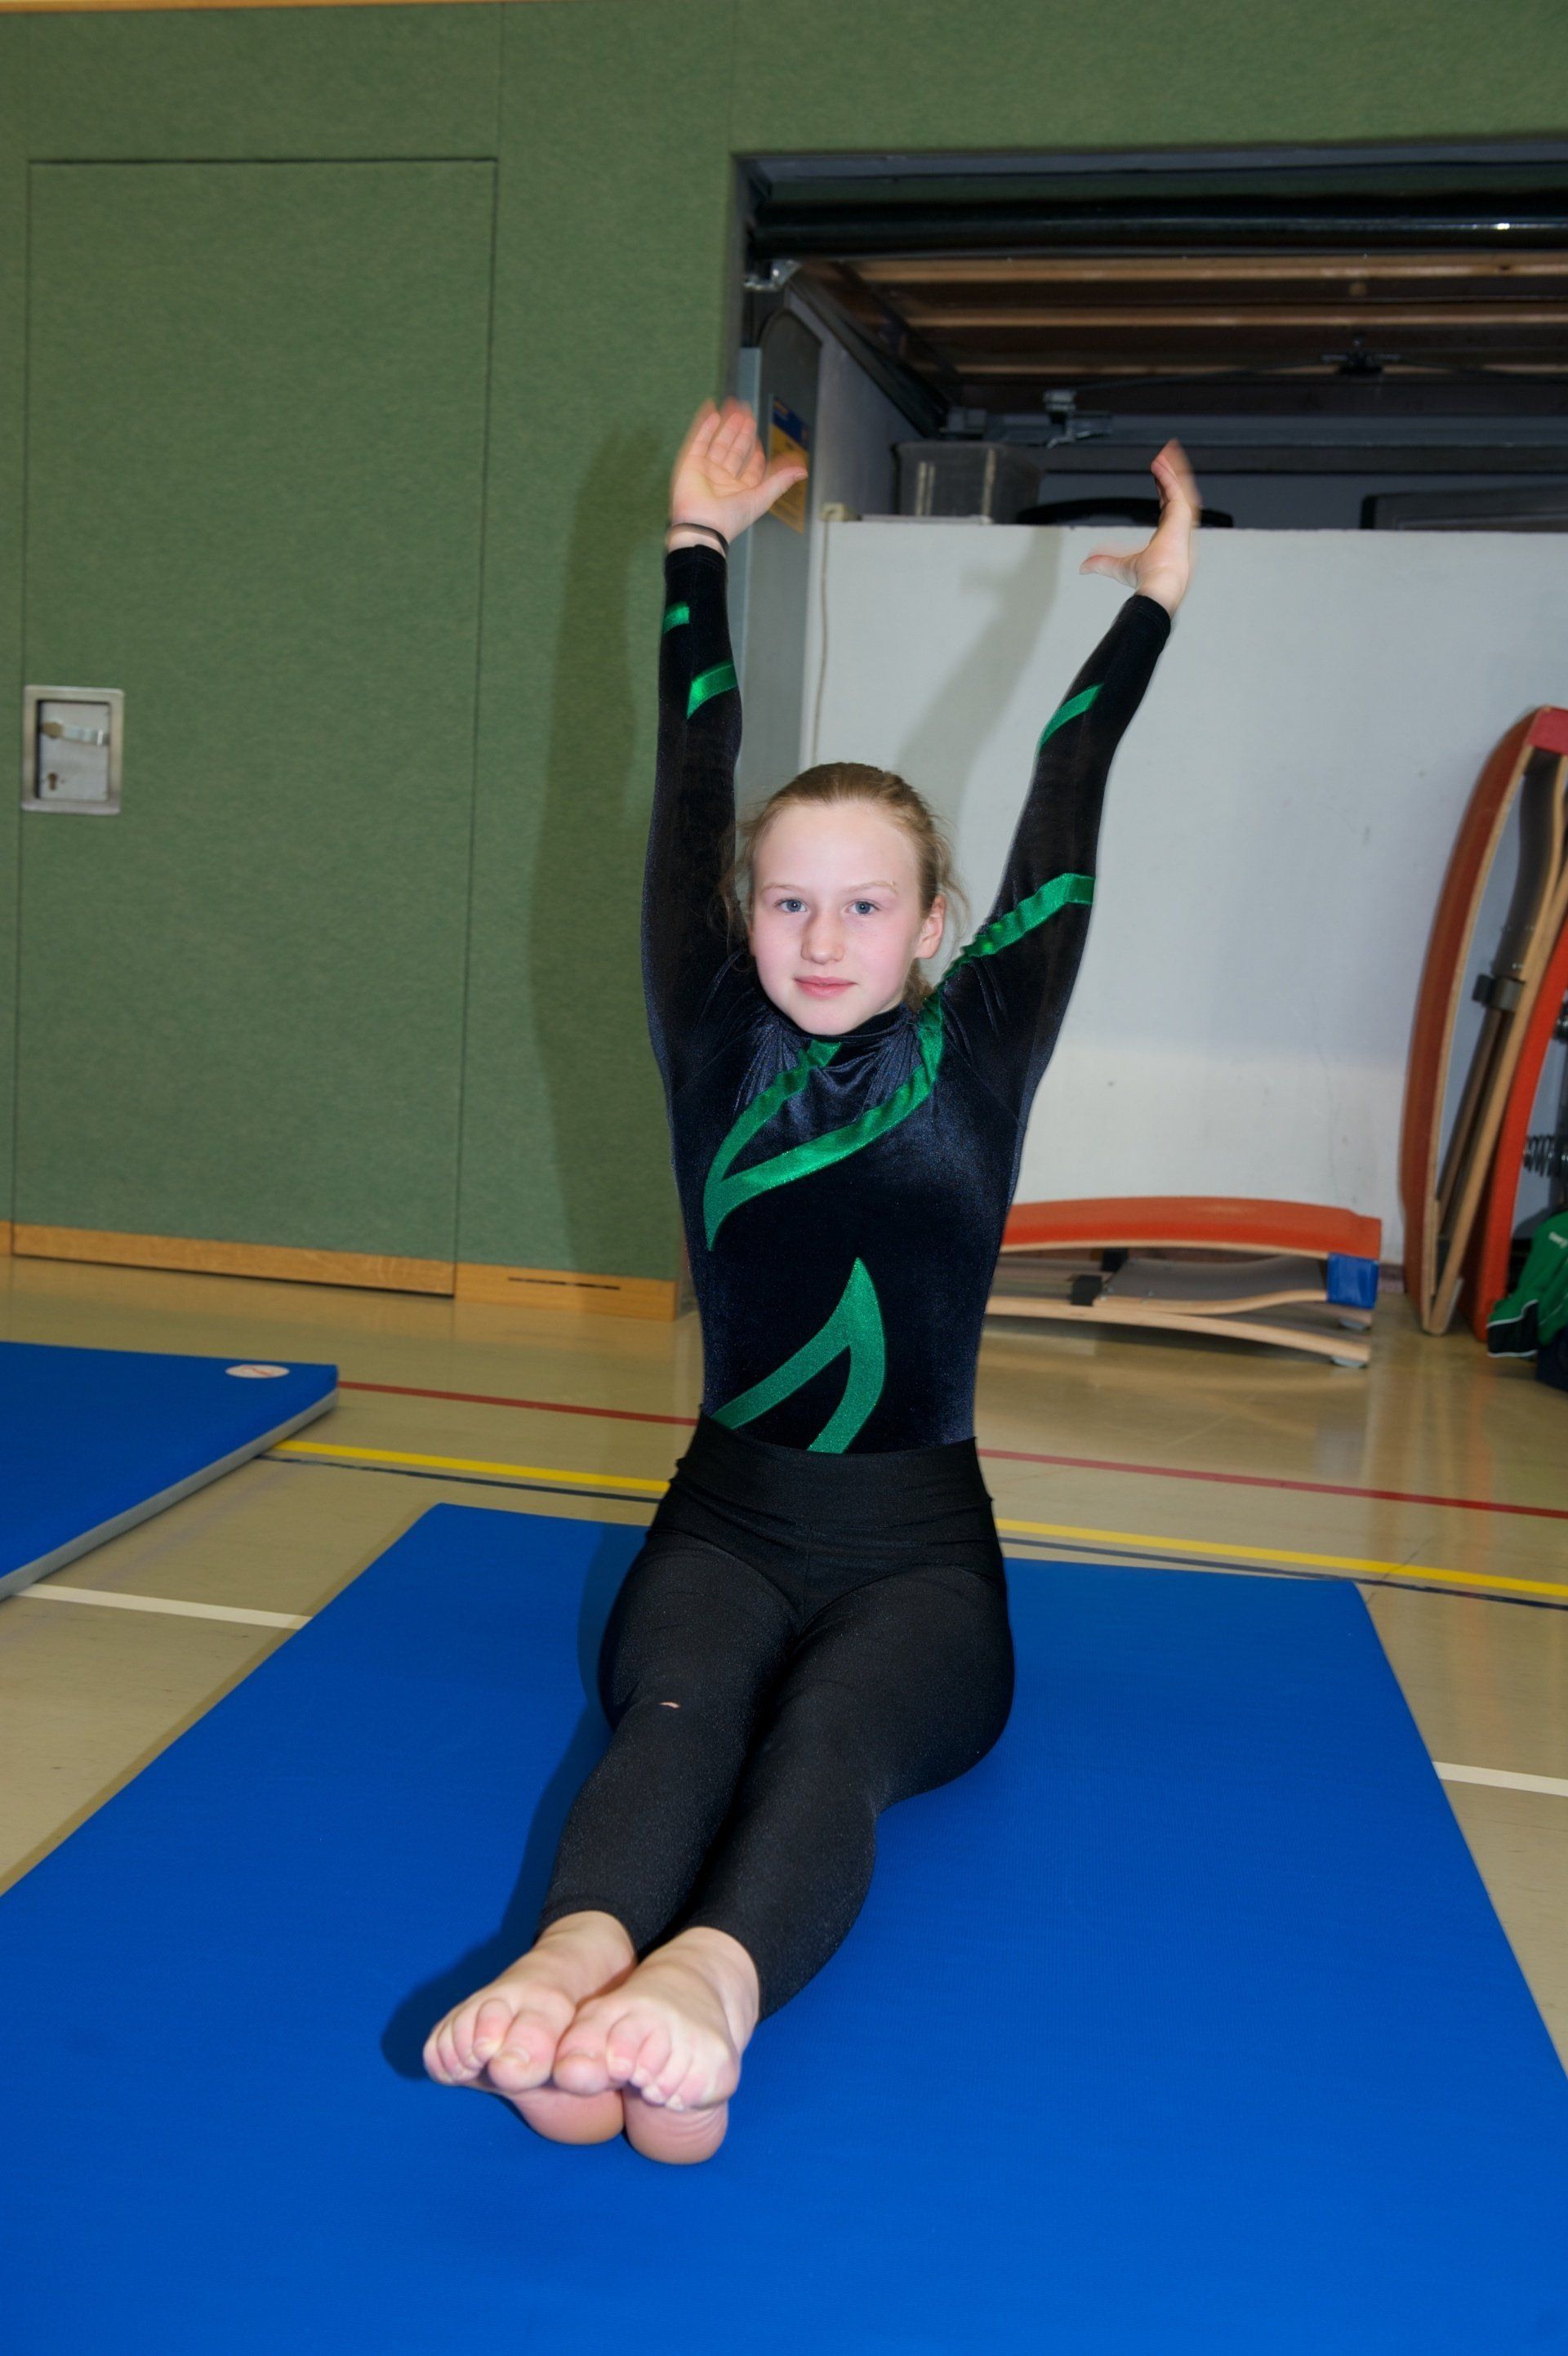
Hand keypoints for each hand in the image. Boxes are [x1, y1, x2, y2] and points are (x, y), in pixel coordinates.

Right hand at [669, 397, 807, 541]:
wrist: (702, 525)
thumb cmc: (731, 518)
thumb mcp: (762, 497)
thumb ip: (781, 480)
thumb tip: (803, 471)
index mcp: (740, 490)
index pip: (751, 468)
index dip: (756, 454)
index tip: (760, 441)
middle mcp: (723, 480)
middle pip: (735, 451)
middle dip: (742, 432)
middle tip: (748, 414)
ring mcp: (706, 471)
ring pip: (718, 443)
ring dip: (727, 426)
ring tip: (735, 408)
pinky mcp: (690, 464)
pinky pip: (699, 441)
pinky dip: (706, 427)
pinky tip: (714, 414)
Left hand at [1079, 440, 1199, 614]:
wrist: (1160, 582)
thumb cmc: (1146, 578)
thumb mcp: (1118, 567)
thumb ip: (1102, 563)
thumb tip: (1084, 567)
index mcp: (1168, 534)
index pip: (1167, 505)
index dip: (1163, 489)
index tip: (1159, 477)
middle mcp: (1177, 525)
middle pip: (1177, 491)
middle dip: (1172, 472)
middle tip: (1166, 456)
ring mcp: (1182, 519)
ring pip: (1181, 486)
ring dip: (1174, 468)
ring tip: (1168, 452)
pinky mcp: (1183, 514)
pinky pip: (1177, 489)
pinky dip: (1169, 475)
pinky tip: (1160, 463)